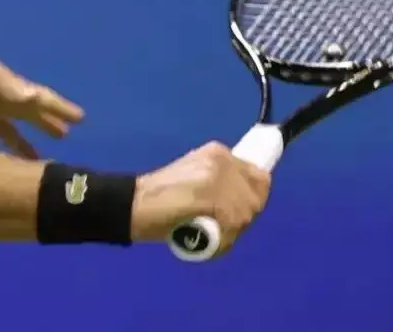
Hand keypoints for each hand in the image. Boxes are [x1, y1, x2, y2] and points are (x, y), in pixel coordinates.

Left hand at [0, 36, 83, 158]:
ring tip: (30, 161)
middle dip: (44, 125)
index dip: (61, 110)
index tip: (81, 118)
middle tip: (62, 137)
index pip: (42, 102)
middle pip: (26, 118)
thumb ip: (13, 91)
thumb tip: (36, 99)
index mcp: (11, 94)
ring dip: (16, 145)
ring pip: (2, 132)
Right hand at [131, 141, 271, 253]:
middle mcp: (223, 160)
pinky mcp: (215, 198)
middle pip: (255, 198)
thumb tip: (240, 200)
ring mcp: (220, 178)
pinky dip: (221, 241)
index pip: (258, 176)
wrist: (134, 203)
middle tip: (218, 226)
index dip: (251, 196)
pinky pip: (232, 228)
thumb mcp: (194, 177)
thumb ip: (218, 182)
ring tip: (207, 235)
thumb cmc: (159, 196)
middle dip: (241, 217)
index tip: (236, 210)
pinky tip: (203, 240)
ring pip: (245, 215)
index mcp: (218, 152)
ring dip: (229, 232)